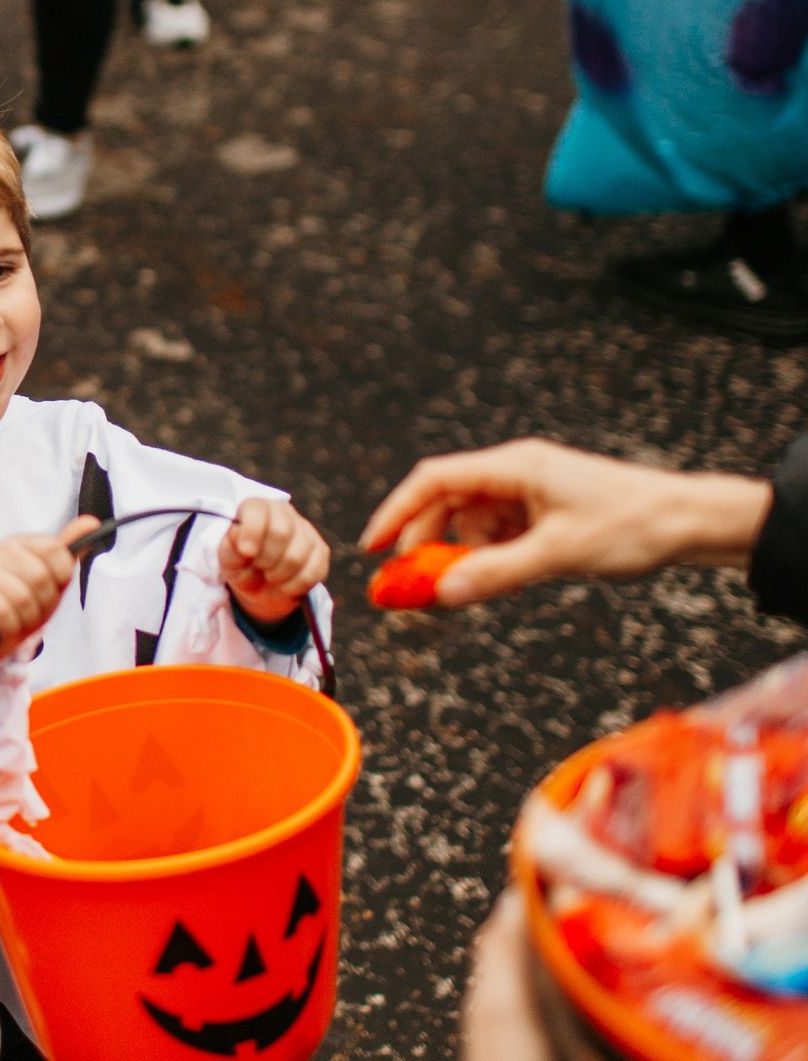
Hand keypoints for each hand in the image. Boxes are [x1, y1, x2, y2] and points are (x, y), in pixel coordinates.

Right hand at [0, 515, 96, 692]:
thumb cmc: (16, 607)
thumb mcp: (48, 582)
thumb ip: (67, 553)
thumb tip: (93, 523)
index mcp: (19, 543)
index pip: (56, 551)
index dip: (60, 579)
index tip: (48, 591)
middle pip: (42, 578)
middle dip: (43, 605)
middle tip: (29, 612)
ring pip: (24, 599)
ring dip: (26, 621)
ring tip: (14, 621)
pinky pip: (5, 614)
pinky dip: (10, 629)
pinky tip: (1, 628)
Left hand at [218, 498, 330, 626]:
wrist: (262, 587)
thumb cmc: (242, 566)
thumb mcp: (228, 560)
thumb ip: (229, 546)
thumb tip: (237, 533)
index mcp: (257, 509)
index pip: (257, 510)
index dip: (252, 532)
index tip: (247, 552)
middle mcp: (283, 513)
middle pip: (281, 533)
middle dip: (265, 559)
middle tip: (259, 568)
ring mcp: (305, 530)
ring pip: (297, 556)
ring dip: (279, 575)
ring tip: (270, 577)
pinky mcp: (320, 551)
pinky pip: (313, 572)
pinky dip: (295, 585)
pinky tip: (285, 585)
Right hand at [360, 439, 771, 606]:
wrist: (688, 523)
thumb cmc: (630, 524)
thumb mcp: (556, 555)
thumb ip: (494, 573)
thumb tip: (439, 593)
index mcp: (515, 467)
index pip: (434, 480)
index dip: (396, 513)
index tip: (372, 548)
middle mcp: (517, 473)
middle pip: (447, 504)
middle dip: (427, 544)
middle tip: (413, 588)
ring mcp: (531, 493)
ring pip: (473, 524)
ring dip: (464, 557)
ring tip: (475, 591)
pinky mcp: (545, 513)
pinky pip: (500, 536)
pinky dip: (492, 560)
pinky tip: (505, 583)